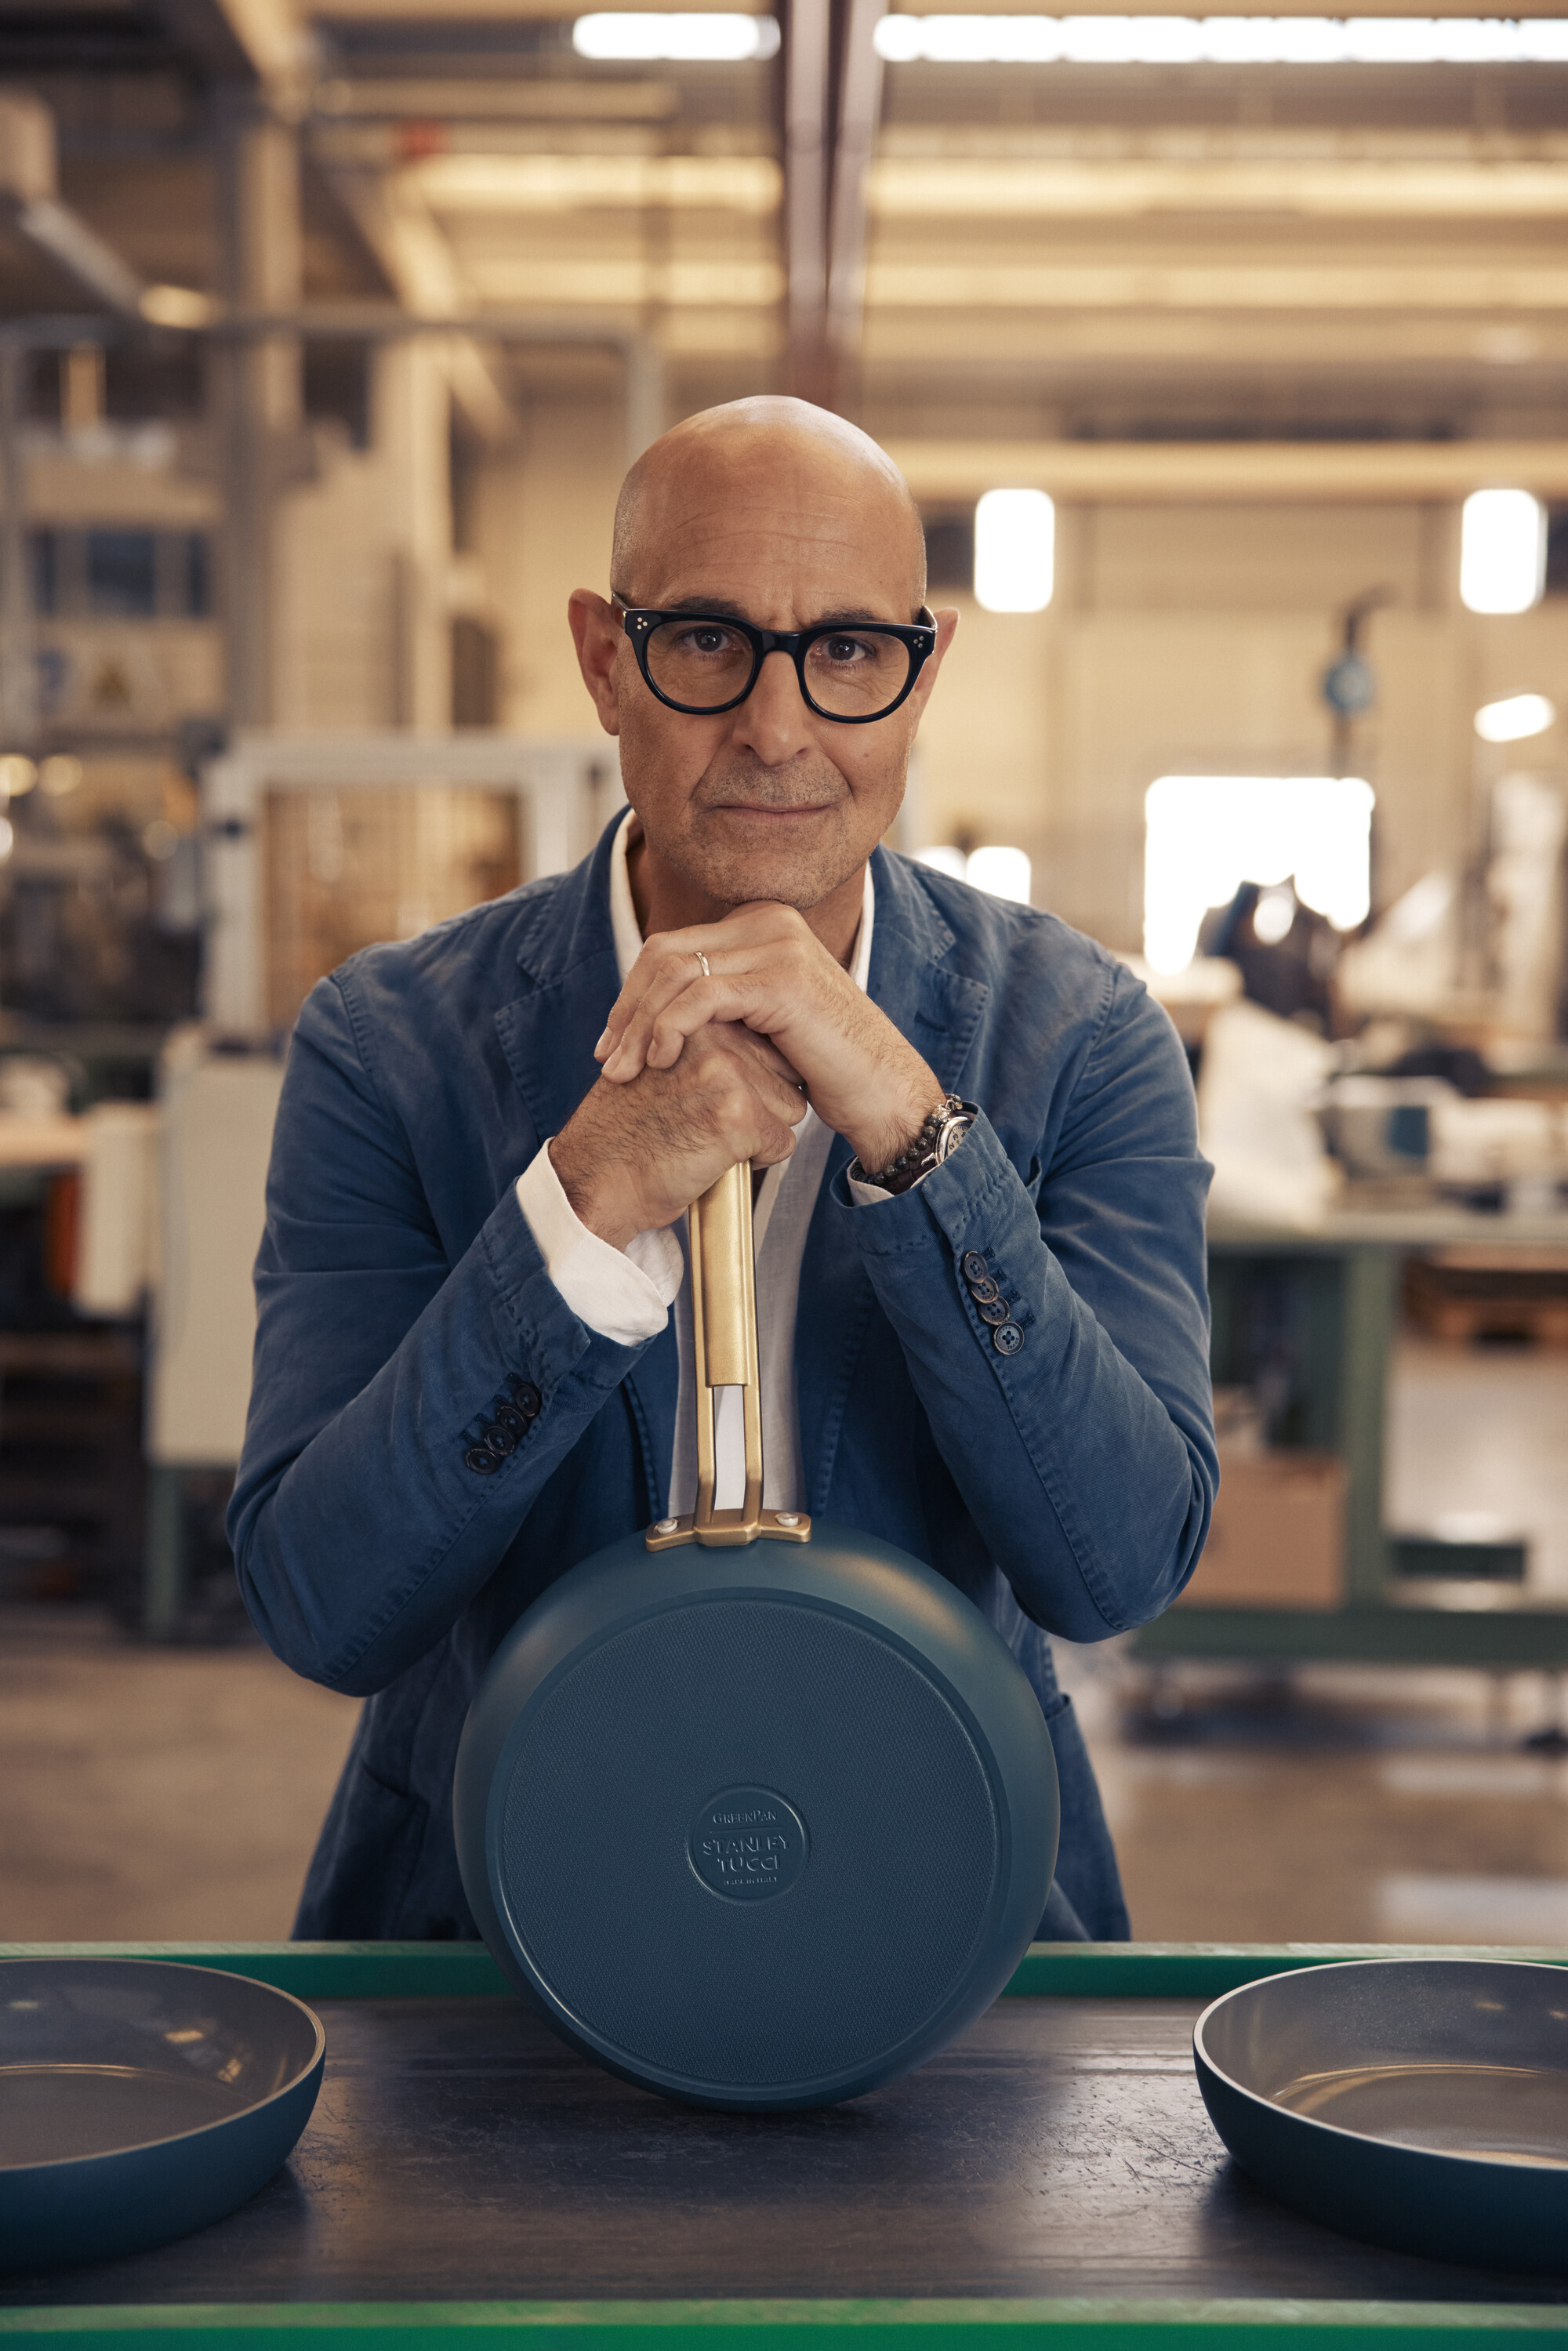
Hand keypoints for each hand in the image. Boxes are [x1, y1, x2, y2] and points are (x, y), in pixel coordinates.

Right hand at [552, 1020, 808, 1250]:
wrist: (596, 1175)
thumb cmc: (628, 1130)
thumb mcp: (663, 1062)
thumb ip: (707, 1048)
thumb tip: (764, 1051)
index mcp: (699, 1019)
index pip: (768, 1041)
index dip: (753, 1079)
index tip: (715, 1099)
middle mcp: (717, 1037)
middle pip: (786, 1072)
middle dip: (762, 1103)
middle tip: (710, 1122)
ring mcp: (729, 1074)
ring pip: (790, 1107)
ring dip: (761, 1133)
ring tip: (710, 1139)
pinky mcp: (739, 1115)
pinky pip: (783, 1142)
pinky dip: (758, 1161)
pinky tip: (715, 1159)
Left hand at [594, 902, 945, 1174]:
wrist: (880, 1089)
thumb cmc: (821, 1066)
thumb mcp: (758, 1022)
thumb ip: (717, 1000)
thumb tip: (650, 1007)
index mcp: (761, 923)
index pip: (670, 946)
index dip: (632, 995)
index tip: (612, 1043)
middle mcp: (769, 920)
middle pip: (664, 953)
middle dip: (627, 1009)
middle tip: (606, 1060)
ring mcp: (778, 944)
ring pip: (675, 973)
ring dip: (639, 1025)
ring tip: (622, 1071)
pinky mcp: (782, 978)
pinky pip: (702, 996)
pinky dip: (669, 1028)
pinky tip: (659, 1061)